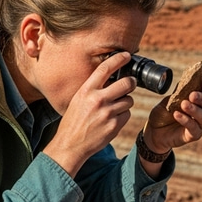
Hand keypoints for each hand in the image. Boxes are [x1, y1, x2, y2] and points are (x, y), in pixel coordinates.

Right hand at [44, 53, 136, 177]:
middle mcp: (98, 100)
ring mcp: (107, 113)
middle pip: (126, 83)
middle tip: (130, 83)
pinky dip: (123, 116)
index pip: (106, 68)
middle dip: (131, 82)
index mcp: (86, 90)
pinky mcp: (114, 126)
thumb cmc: (73, 122)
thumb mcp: (78, 100)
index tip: (126, 56)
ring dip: (125, 102)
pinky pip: (127, 114)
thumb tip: (113, 79)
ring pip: (129, 100)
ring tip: (114, 108)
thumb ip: (93, 89)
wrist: (70, 145)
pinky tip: (112, 120)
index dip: (119, 59)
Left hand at [143, 78, 201, 155]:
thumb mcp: (169, 101)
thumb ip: (179, 92)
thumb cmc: (163, 115)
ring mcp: (199, 125)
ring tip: (183, 104)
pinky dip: (186, 120)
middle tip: (192, 95)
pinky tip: (176, 114)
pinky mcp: (194, 135)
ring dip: (194, 109)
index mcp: (198, 102)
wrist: (153, 131)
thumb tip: (185, 81)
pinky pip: (194, 128)